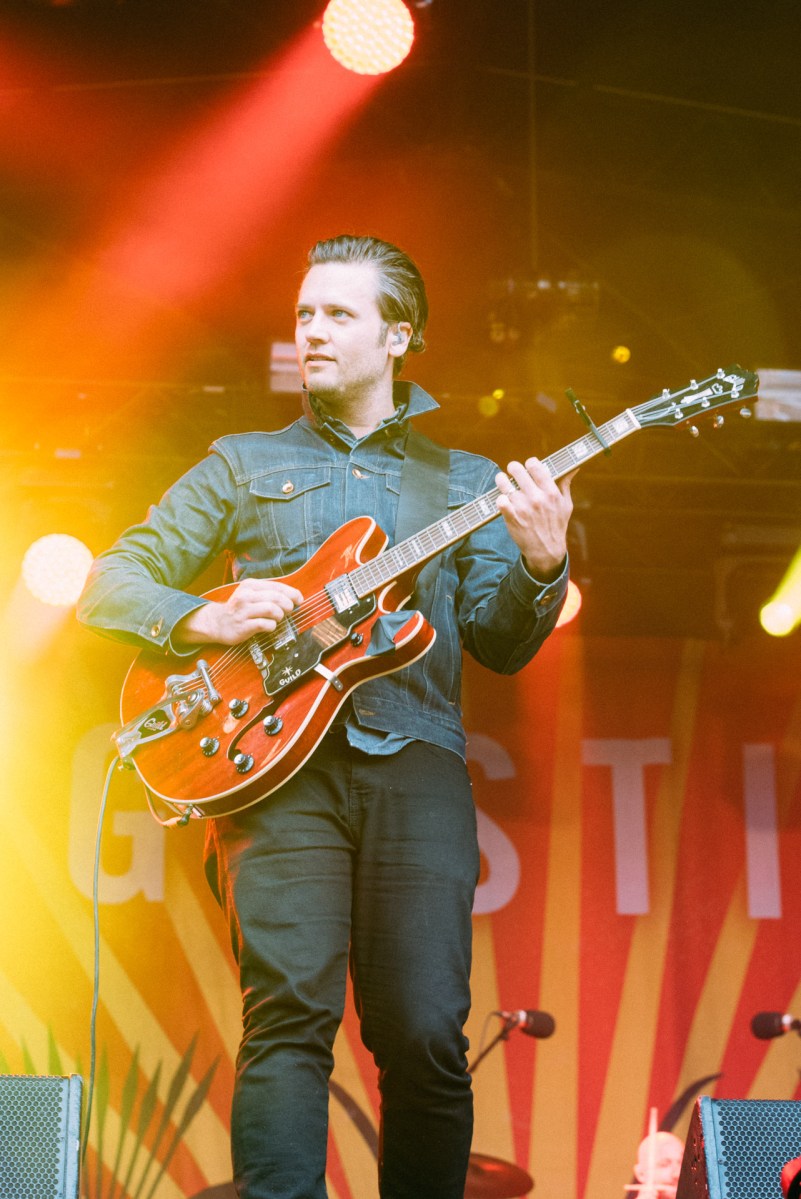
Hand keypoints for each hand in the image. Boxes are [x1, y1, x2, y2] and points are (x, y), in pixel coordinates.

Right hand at [174, 578, 303, 646]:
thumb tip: (293, 597)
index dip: (292, 593)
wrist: (218, 622)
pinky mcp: (243, 625)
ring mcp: (244, 611)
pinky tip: (270, 626)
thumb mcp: (251, 594)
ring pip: (272, 609)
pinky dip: (272, 626)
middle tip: (289, 611)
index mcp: (250, 585)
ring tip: (278, 618)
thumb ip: (269, 593)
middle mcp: (246, 596)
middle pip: (276, 597)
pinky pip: (265, 624)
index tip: (299, 600)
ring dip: (280, 615)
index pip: (277, 586)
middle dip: (288, 605)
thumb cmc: (240, 608)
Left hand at [495, 457, 576, 580]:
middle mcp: (537, 498)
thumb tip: (573, 468)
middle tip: (513, 471)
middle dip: (514, 468)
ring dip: (502, 480)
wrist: (546, 550)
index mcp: (551, 492)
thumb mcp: (566, 505)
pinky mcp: (512, 517)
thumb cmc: (557, 526)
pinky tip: (503, 499)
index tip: (528, 466)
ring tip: (502, 480)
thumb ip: (566, 484)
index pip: (535, 466)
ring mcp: (523, 508)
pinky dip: (500, 499)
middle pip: (517, 470)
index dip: (530, 463)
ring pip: (505, 484)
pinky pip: (500, 501)